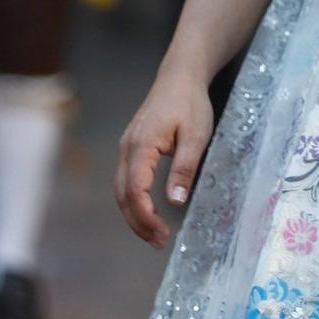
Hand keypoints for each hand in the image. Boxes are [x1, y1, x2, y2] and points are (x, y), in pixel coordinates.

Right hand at [115, 67, 213, 247]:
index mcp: (142, 145)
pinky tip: (149, 211)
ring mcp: (126, 147)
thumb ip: (184, 168)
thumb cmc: (190, 104)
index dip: (145, 217)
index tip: (162, 234)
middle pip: (123, 195)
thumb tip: (174, 202)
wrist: (180, 77)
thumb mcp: (196, 135)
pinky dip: (133, 201)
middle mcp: (127, 148)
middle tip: (159, 242)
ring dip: (134, 215)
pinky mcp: (131, 148)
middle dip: (138, 223)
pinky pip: (125, 181)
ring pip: (121, 190)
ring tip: (155, 234)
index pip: (135, 190)